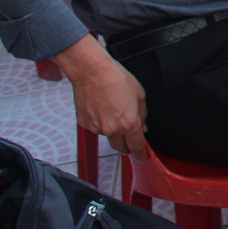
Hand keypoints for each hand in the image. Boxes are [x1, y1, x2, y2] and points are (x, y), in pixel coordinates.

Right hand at [55, 36, 148, 160]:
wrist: (92, 72)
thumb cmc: (116, 78)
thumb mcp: (139, 94)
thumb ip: (142, 114)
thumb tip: (143, 126)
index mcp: (128, 123)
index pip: (136, 145)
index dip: (141, 153)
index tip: (142, 157)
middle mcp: (112, 129)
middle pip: (121, 147)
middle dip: (127, 145)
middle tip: (130, 138)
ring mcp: (96, 128)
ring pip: (108, 135)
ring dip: (113, 129)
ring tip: (112, 109)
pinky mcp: (85, 124)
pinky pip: (96, 128)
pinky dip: (100, 122)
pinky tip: (101, 107)